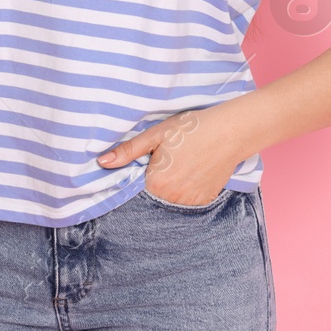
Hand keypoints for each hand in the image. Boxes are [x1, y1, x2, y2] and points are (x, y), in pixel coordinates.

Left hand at [97, 107, 243, 206]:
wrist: (229, 132)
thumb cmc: (191, 129)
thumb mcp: (156, 134)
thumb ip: (128, 151)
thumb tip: (102, 162)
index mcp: (156, 183)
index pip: (136, 188)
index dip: (140, 175)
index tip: (148, 162)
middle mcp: (172, 198)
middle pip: (154, 194)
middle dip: (155, 180)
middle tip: (168, 159)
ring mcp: (190, 202)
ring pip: (170, 198)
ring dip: (171, 186)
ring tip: (181, 163)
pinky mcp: (205, 200)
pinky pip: (187, 200)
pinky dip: (186, 189)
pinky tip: (192, 171)